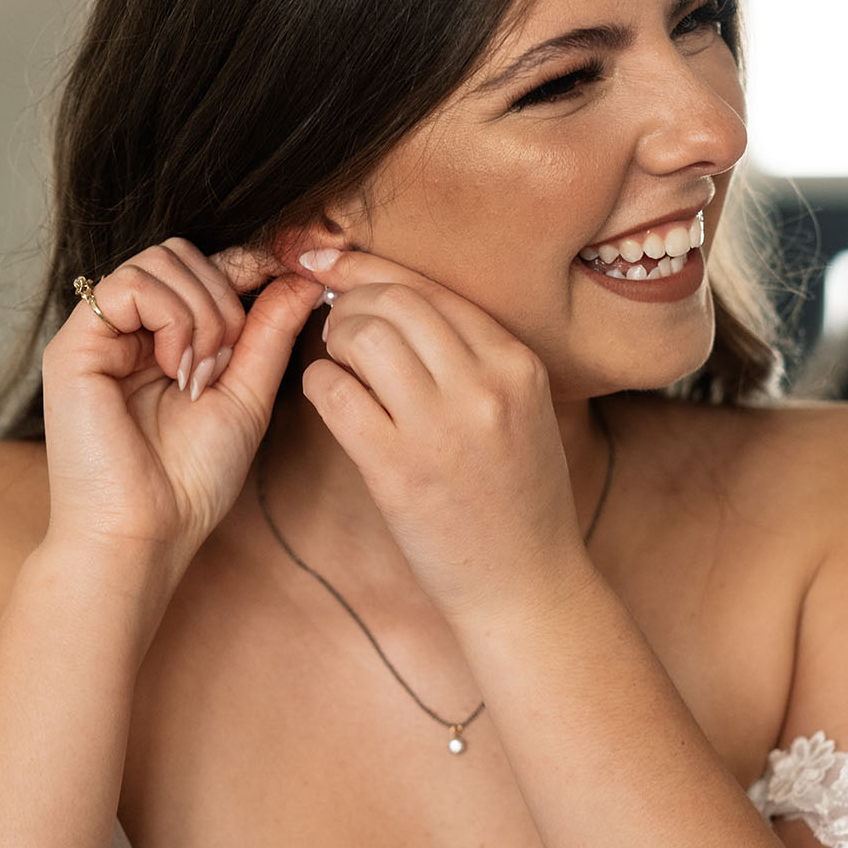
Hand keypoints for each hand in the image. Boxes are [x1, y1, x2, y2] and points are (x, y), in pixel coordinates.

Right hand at [39, 240, 321, 567]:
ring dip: (202, 313)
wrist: (142, 534)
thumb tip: (304, 279)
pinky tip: (175, 370)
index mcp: (162, 341)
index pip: (204, 268)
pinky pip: (130, 283)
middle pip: (182, 253)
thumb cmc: (189, 482)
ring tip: (198, 376)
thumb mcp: (246, 396)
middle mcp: (126, 331)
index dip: (248, 268)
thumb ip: (269, 333)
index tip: (292, 283)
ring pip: (161, 260)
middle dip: (225, 298)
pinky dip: (171, 318)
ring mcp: (98, 334)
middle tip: (226, 365)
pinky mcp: (74, 344)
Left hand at [298, 249, 591, 621]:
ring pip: (363, 336)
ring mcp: (442, 427)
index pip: (431, 288)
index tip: (329, 260)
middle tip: (333, 325)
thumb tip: (399, 308)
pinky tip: (328, 395)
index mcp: (517, 363)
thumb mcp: (522, 412)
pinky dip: (320, 383)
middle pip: (394, 300)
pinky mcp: (399, 470)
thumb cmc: (517, 501)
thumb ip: (476, 360)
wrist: (527, 587)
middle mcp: (484, 385)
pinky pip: (337, 394)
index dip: (369, 267)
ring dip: (334, 339)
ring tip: (335, 360)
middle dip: (348, 301)